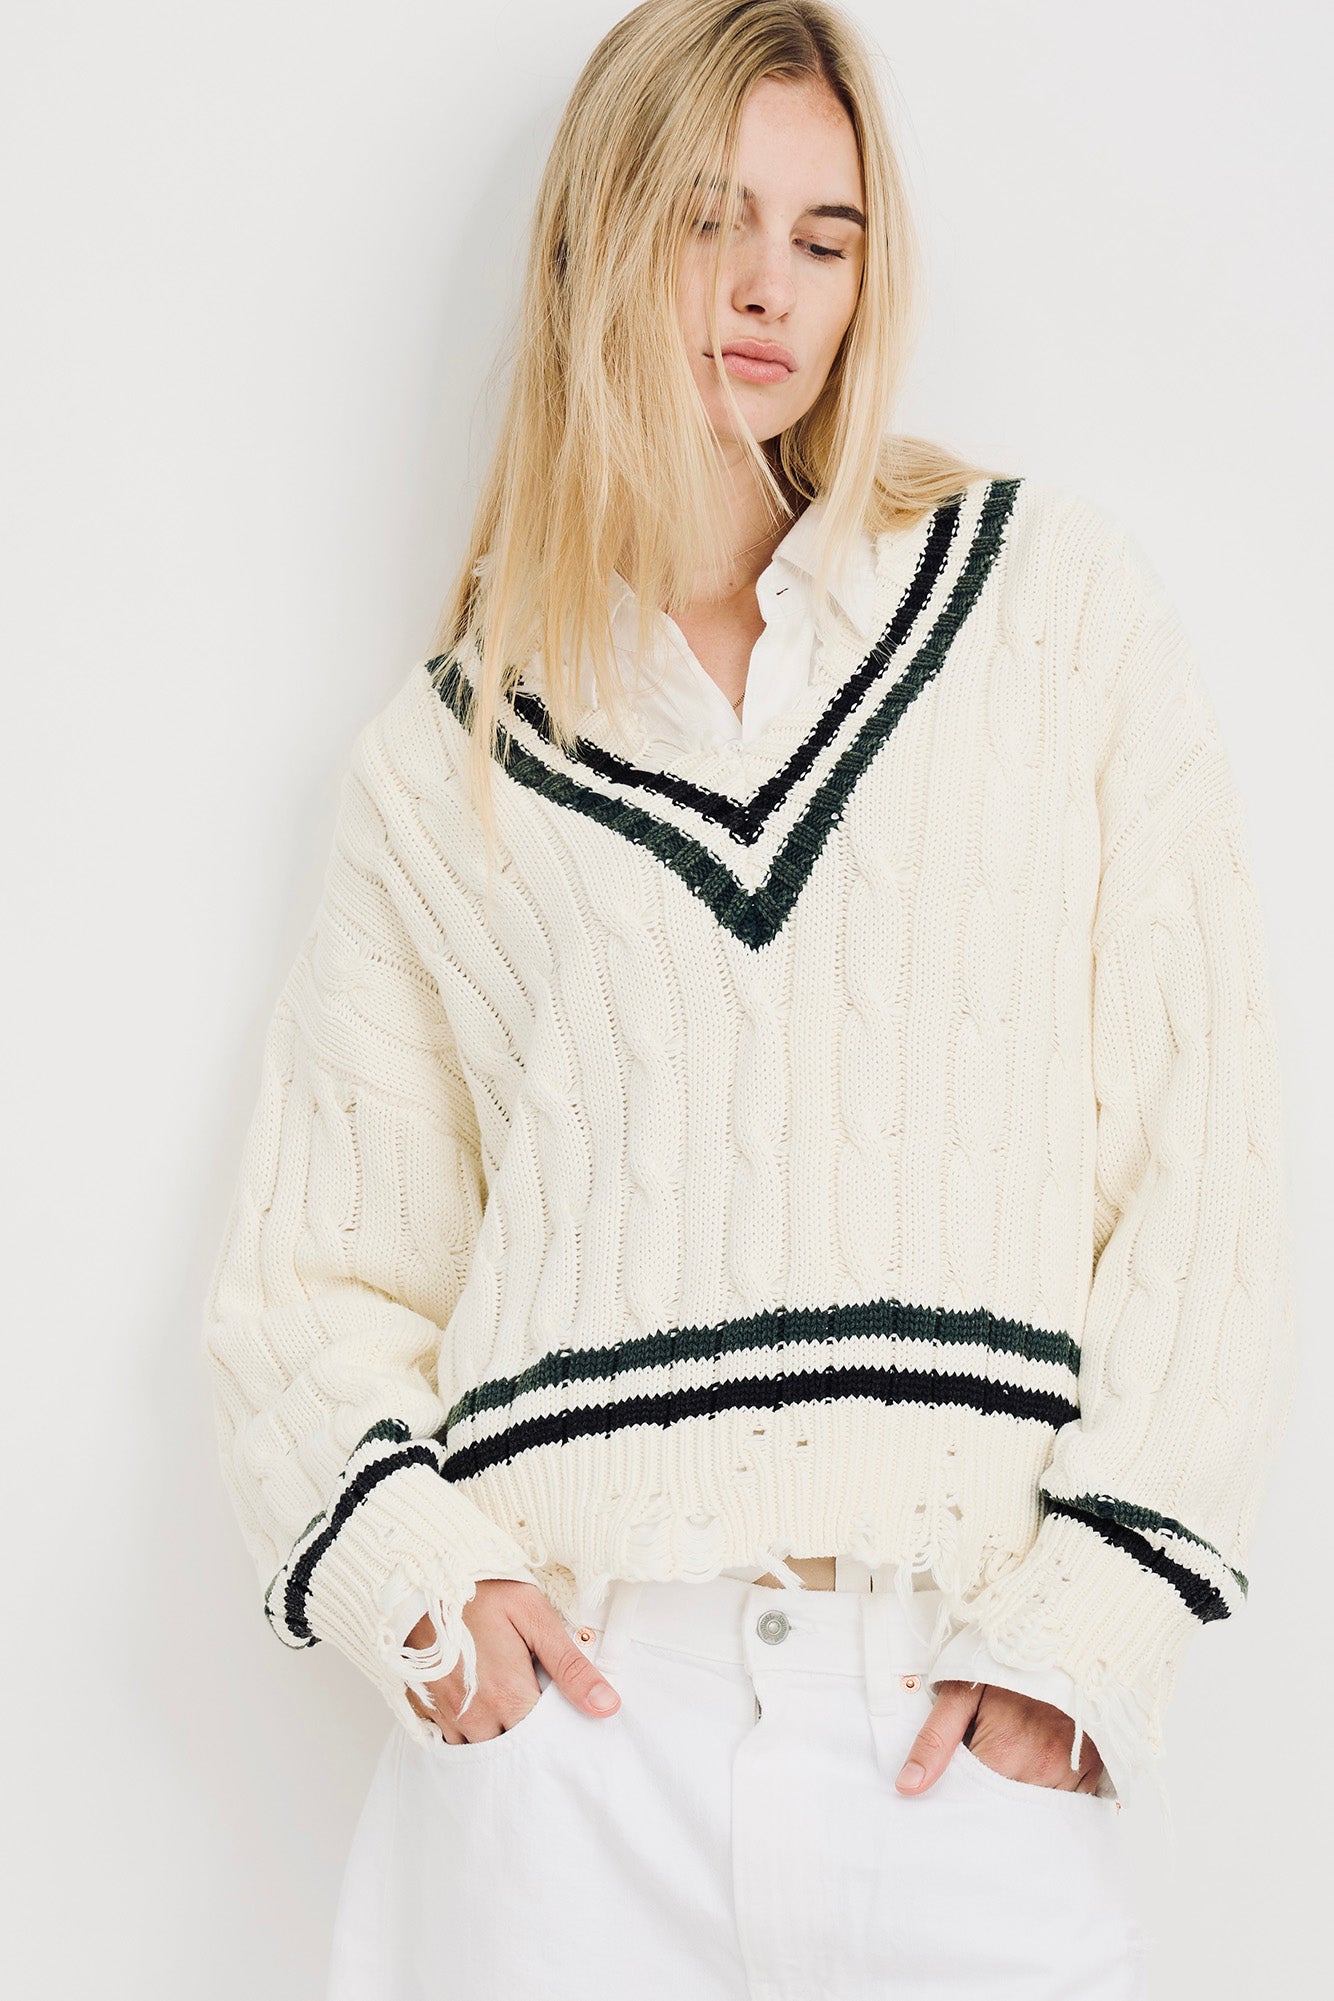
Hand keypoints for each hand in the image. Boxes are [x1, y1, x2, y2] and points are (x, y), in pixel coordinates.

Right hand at [402, 1579, 621, 1742]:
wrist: (421, 1576)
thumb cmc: (482, 1590)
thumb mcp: (534, 1615)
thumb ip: (570, 1665)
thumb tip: (607, 1706)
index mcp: (507, 1695)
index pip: (542, 1742)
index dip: (557, 1731)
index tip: (564, 1715)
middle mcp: (474, 1715)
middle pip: (510, 1751)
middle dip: (526, 1736)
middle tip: (534, 1705)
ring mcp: (447, 1714)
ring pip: (479, 1749)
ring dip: (495, 1734)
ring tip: (507, 1705)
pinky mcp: (425, 1707)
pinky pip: (450, 1740)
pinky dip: (467, 1731)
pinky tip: (478, 1706)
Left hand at [896, 1680, 1103, 1794]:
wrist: (1060, 1639)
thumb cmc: (1004, 1666)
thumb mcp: (960, 1691)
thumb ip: (934, 1740)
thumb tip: (908, 1786)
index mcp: (1003, 1751)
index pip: (974, 1802)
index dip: (961, 1796)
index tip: (956, 1788)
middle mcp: (1041, 1768)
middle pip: (1007, 1812)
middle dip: (992, 1805)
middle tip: (987, 1777)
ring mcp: (1072, 1772)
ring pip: (1039, 1812)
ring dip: (1023, 1802)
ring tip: (1014, 1772)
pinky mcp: (1095, 1770)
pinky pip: (1072, 1804)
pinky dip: (1054, 1797)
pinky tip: (1041, 1777)